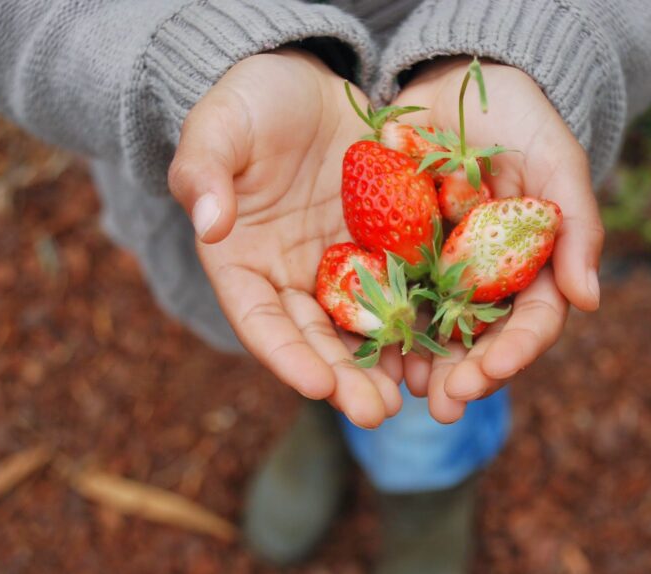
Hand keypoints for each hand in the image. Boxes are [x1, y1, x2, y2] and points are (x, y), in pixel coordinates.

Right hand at [168, 50, 402, 427]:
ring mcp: (341, 267)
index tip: (315, 385)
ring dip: (385, 366)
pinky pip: (405, 288)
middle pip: (316, 338)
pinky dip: (422, 320)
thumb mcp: (219, 126)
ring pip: (363, 326)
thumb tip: (208, 222)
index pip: (259, 321)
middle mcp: (292, 278)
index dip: (285, 354)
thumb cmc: (249, 102)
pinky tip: (447, 349)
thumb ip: (204, 171)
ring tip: (415, 399)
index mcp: (242, 264)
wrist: (304, 81)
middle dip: (344, 379)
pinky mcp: (384, 249)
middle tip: (378, 413)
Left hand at [392, 58, 603, 422]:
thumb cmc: (520, 119)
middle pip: (482, 341)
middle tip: (445, 405)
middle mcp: (488, 280)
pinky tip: (368, 351)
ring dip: (423, 368)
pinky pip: (389, 297)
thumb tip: (589, 301)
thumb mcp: (557, 158)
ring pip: (435, 332)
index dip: (516, 350)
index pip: (532, 320)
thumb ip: (577, 224)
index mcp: (532, 266)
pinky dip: (381, 327)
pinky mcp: (397, 255)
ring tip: (404, 395)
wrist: (458, 86)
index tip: (494, 370)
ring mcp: (441, 272)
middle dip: (466, 376)